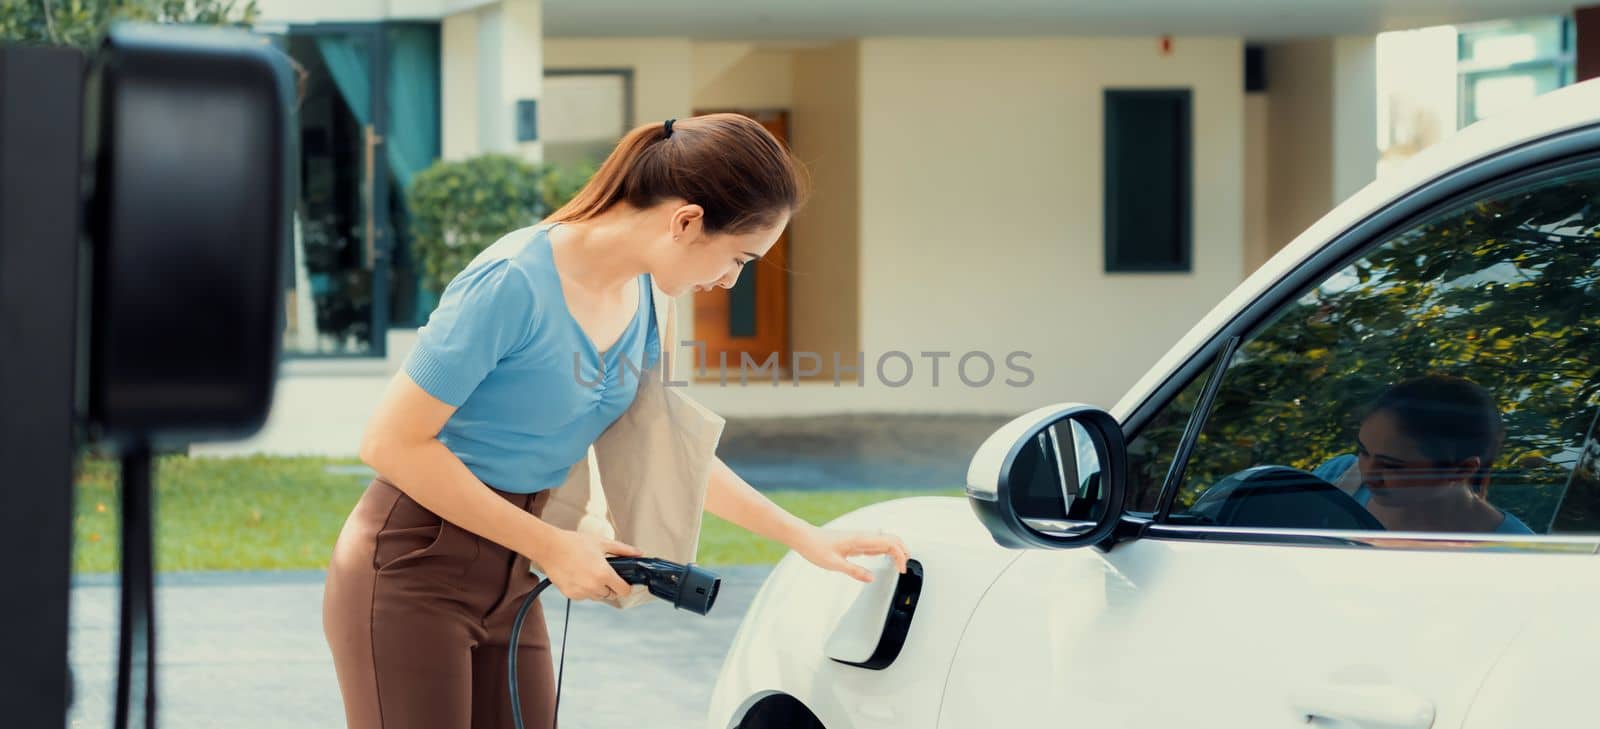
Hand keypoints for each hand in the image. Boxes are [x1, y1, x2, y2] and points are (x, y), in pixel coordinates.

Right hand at [537, 529, 642, 600]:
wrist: (549, 548)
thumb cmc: (574, 543)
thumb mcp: (602, 543)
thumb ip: (623, 550)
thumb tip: (640, 553)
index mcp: (604, 574)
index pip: (624, 591)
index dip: (625, 586)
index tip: (623, 581)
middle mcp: (593, 586)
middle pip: (611, 595)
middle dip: (610, 585)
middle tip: (602, 571)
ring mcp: (581, 592)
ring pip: (598, 596)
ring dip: (597, 588)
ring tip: (588, 572)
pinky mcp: (571, 595)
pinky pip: (584, 596)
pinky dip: (584, 589)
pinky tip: (579, 576)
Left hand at [793, 527, 909, 582]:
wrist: (804, 537)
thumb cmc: (816, 547)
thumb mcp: (834, 564)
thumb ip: (854, 571)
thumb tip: (872, 578)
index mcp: (860, 539)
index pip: (890, 543)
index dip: (901, 556)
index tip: (901, 570)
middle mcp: (862, 536)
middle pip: (892, 539)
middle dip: (903, 551)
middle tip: (904, 568)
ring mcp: (859, 538)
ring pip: (885, 541)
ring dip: (895, 551)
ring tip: (898, 565)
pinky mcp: (855, 541)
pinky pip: (875, 544)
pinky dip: (885, 550)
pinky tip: (883, 558)